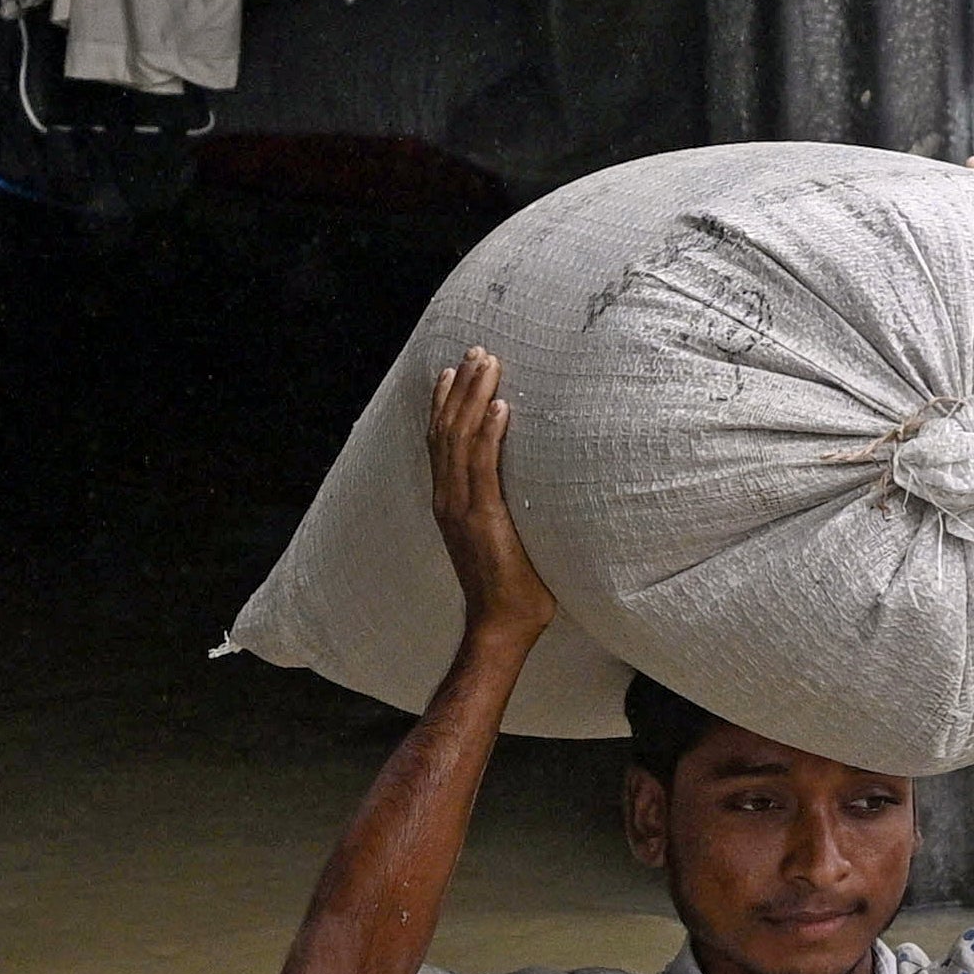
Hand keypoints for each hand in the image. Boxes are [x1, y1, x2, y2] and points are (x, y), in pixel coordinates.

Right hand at [427, 351, 559, 646]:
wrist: (501, 622)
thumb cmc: (512, 583)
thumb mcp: (503, 533)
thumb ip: (505, 505)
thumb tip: (533, 481)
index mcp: (449, 500)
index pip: (440, 440)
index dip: (444, 402)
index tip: (453, 369)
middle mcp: (448, 498)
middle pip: (447, 429)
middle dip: (460, 386)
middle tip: (476, 350)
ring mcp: (461, 507)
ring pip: (460, 439)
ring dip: (474, 397)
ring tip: (487, 363)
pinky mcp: (482, 517)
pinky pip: (482, 467)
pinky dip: (489, 433)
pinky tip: (500, 406)